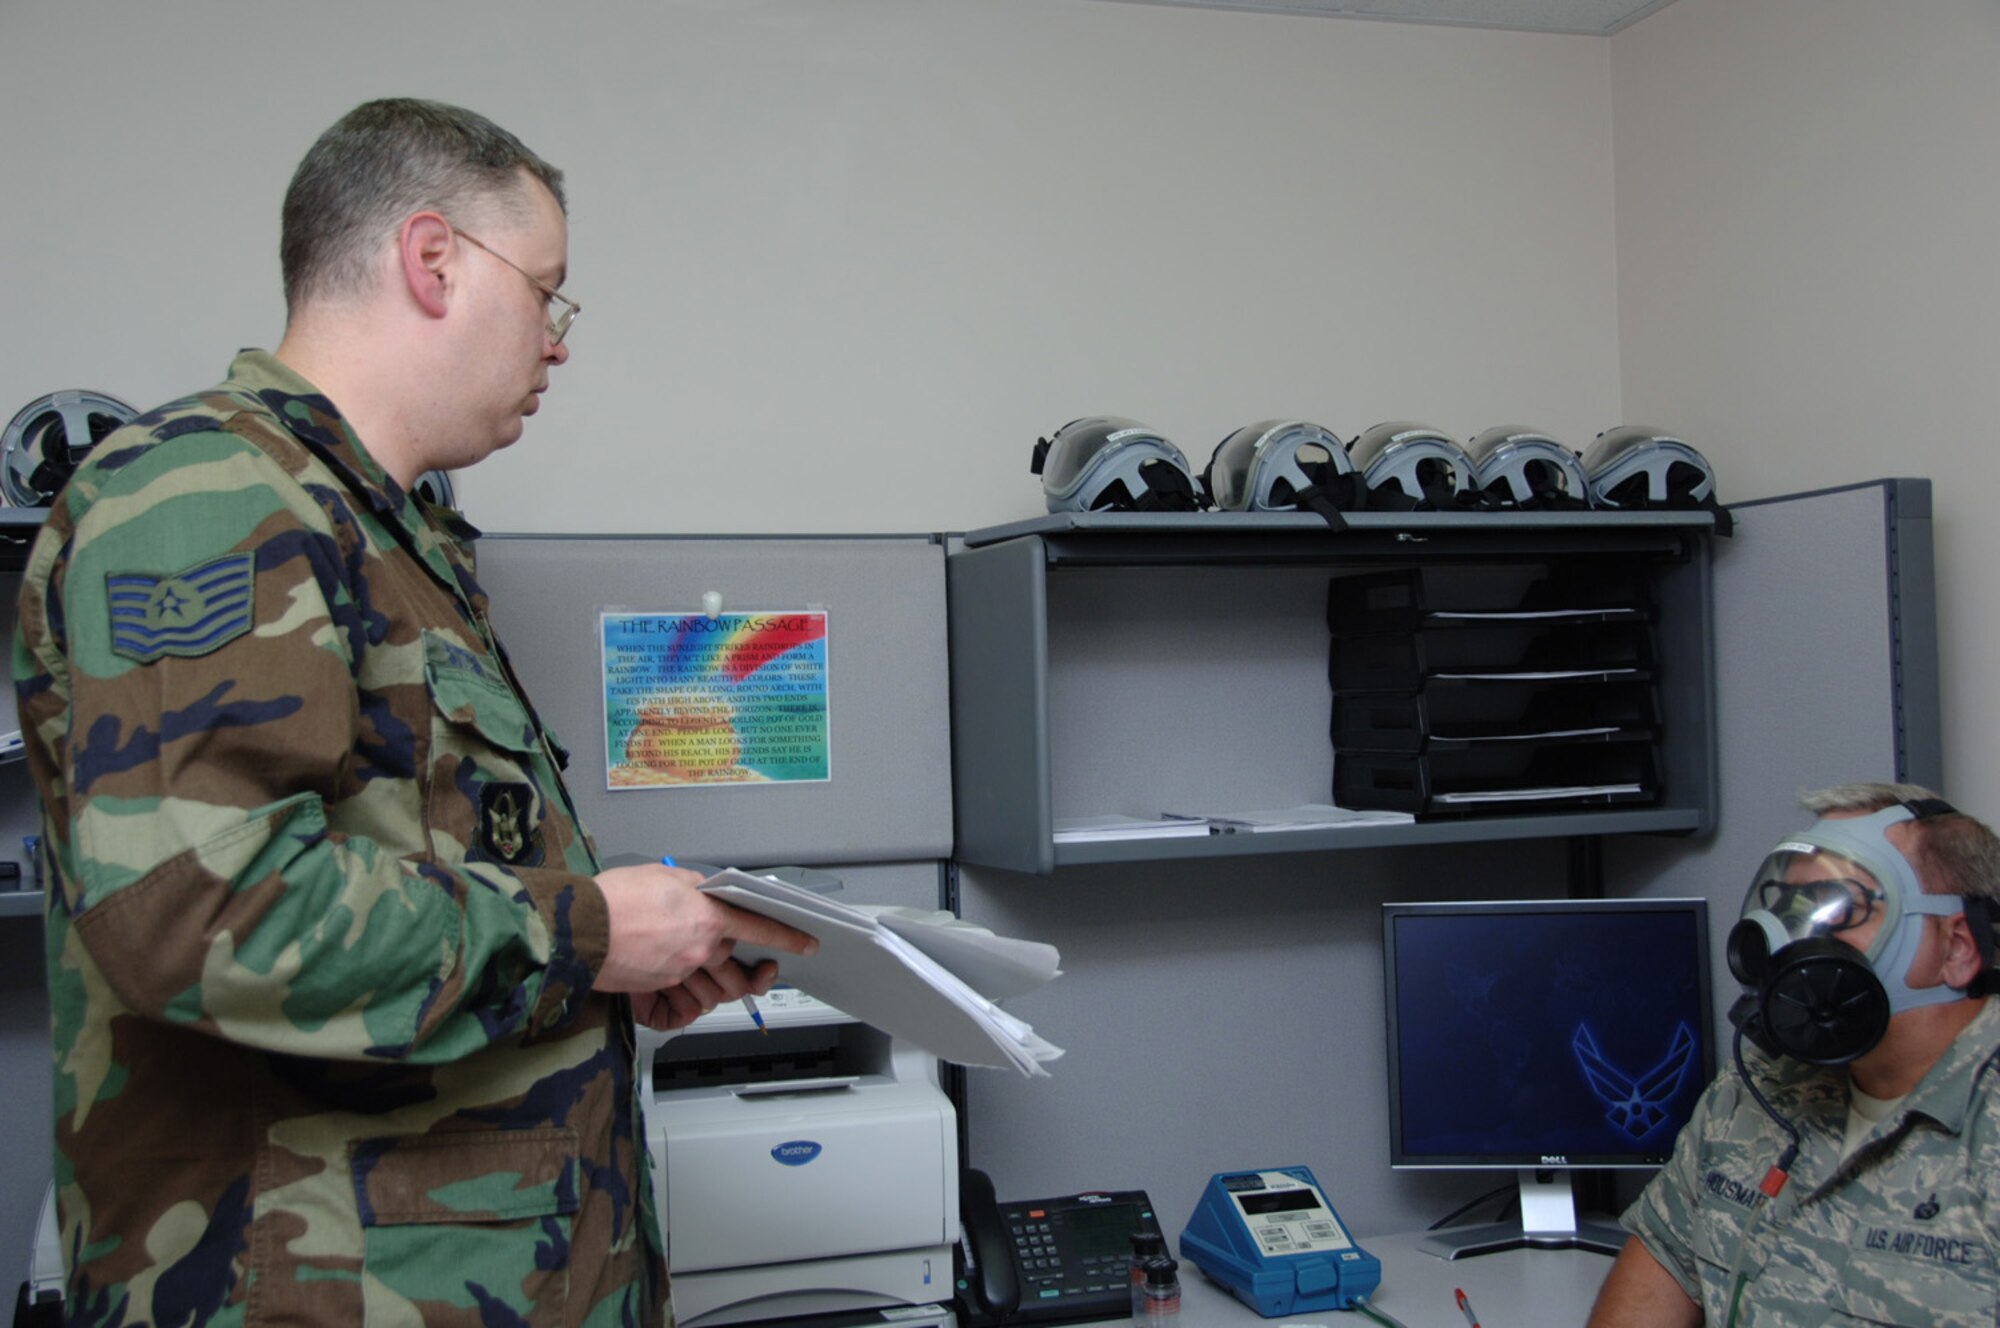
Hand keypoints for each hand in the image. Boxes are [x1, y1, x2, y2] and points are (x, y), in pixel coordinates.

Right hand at [594, 863, 816, 1028]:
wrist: (577, 929)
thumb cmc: (613, 899)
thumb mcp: (660, 875)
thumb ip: (691, 885)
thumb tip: (703, 890)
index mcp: (706, 916)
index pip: (759, 928)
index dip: (786, 937)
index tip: (805, 943)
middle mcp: (699, 949)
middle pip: (736, 968)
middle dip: (742, 970)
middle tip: (741, 963)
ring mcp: (680, 973)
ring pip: (713, 990)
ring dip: (712, 985)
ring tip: (697, 971)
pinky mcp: (658, 990)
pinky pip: (681, 1002)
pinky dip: (679, 995)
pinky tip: (669, 981)